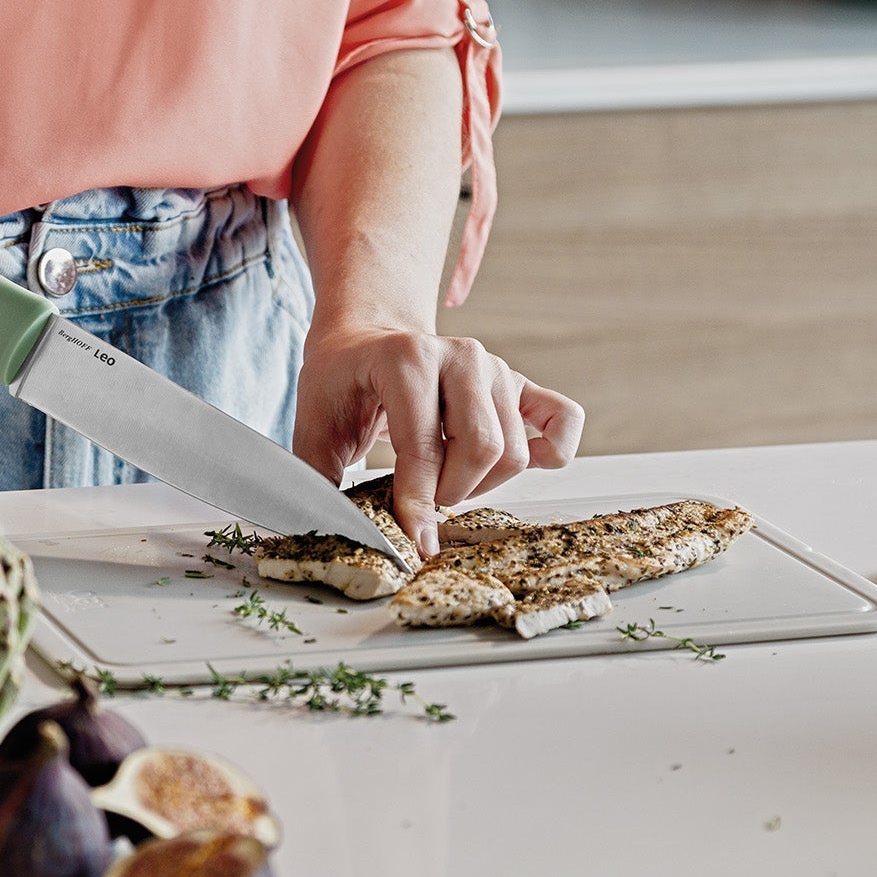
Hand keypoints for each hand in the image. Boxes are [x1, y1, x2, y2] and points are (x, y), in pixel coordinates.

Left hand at [292, 324, 585, 554]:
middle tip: (424, 500)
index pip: (423, 445)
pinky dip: (552, 452)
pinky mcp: (520, 384)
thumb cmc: (341, 382)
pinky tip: (520, 466)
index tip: (414, 540)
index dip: (418, 502)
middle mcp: (460, 355)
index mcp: (406, 358)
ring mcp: (496, 367)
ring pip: (515, 450)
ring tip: (447, 480)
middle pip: (483, 449)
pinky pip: (563, 420)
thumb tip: (334, 535)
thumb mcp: (314, 426)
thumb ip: (319, 479)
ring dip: (483, 484)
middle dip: (452, 493)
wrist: (368, 336)